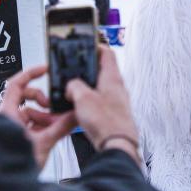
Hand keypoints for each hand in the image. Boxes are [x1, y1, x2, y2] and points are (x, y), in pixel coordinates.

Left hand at [0, 66, 76, 167]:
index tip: (45, 70)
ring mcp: (12, 127)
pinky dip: (42, 125)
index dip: (31, 73)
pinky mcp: (17, 136)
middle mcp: (7, 117)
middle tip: (52, 106)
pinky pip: (31, 124)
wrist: (7, 185)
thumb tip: (75, 114)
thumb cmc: (11, 164)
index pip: (16, 83)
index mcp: (7, 113)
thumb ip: (62, 126)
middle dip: (43, 100)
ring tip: (55, 126)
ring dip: (45, 116)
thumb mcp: (44, 143)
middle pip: (26, 96)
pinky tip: (51, 133)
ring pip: (31, 112)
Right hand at [65, 45, 140, 164]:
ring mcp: (117, 100)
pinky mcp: (114, 113)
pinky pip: (100, 102)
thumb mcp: (82, 98)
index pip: (107, 53)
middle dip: (87, 70)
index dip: (96, 47)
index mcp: (112, 78)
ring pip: (100, 87)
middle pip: (102, 71)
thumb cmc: (107, 122)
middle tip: (75, 70)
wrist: (118, 145)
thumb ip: (74, 86)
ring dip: (87, 87)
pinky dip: (90, 101)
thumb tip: (71, 86)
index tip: (86, 45)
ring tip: (74, 91)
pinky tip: (81, 109)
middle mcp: (117, 88)